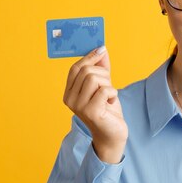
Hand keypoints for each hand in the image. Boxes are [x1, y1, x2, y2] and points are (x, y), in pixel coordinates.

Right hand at [63, 46, 127, 162]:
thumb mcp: (103, 85)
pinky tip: (111, 103)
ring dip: (108, 84)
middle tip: (108, 85)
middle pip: (86, 71)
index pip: (75, 69)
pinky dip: (113, 93)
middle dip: (103, 74)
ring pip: (95, 78)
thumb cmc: (107, 109)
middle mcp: (70, 100)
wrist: (113, 134)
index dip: (89, 57)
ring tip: (109, 96)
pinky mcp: (91, 111)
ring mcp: (79, 106)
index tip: (102, 49)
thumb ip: (101, 67)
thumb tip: (101, 48)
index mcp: (69, 93)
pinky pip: (105, 90)